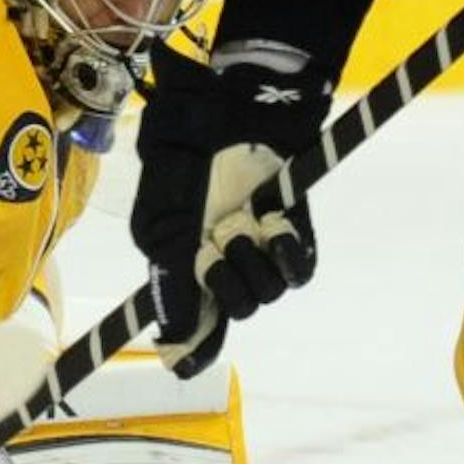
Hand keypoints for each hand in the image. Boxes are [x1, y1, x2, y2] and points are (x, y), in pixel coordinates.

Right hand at [134, 49, 321, 376]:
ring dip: (253, 260)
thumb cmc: (193, 145)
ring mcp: (257, 248)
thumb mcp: (166, 209)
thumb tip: (174, 335)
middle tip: (217, 240)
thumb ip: (170, 271)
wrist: (243, 101)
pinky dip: (287, 254)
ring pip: (264, 292)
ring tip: (246, 219)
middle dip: (224, 282)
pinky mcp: (292, 233)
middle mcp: (218, 259)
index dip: (190, 345)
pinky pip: (297, 271)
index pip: (188, 321)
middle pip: (231, 309)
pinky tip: (276, 225)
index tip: (186, 362)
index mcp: (178, 258)